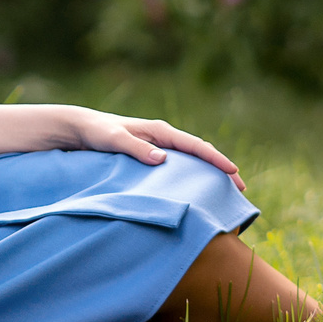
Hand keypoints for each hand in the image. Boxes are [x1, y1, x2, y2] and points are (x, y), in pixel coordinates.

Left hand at [65, 108, 244, 190]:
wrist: (81, 129)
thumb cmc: (97, 133)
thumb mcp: (114, 140)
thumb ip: (136, 148)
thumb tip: (162, 159)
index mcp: (160, 132)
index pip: (195, 145)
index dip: (215, 159)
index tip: (233, 171)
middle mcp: (164, 138)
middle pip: (200, 153)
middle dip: (221, 168)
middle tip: (240, 189)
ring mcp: (160, 147)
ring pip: (193, 160)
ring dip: (210, 174)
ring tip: (227, 192)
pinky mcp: (153, 156)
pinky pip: (181, 166)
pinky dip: (194, 176)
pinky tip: (198, 190)